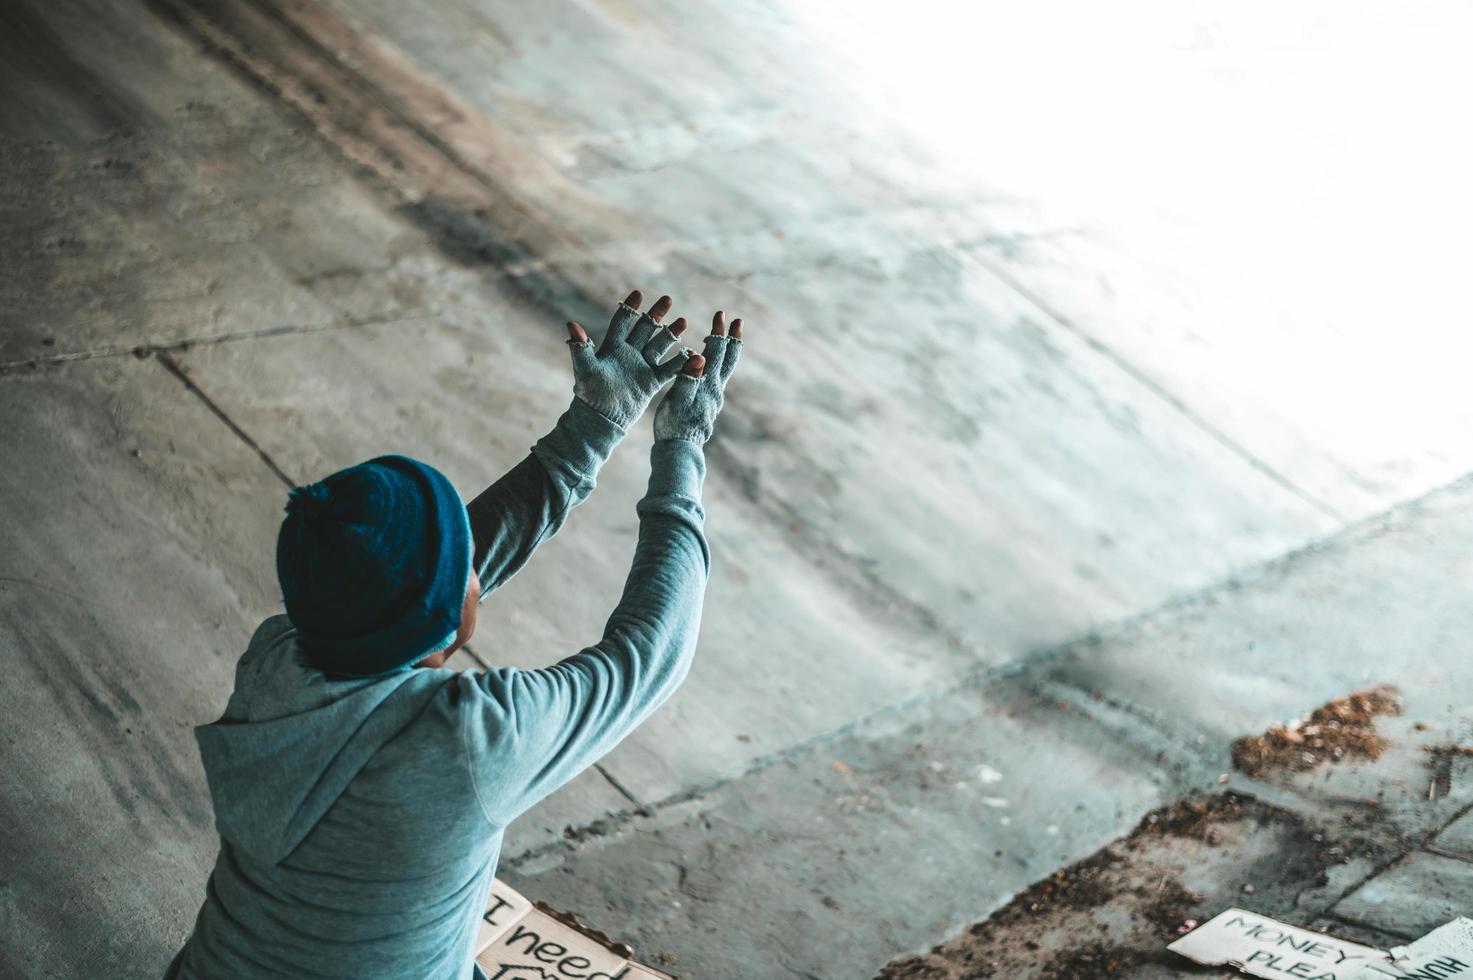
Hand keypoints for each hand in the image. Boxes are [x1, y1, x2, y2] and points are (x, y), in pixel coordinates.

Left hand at [566, 291, 692, 428]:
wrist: (601, 419)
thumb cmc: (589, 394)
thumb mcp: (585, 369)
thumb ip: (581, 347)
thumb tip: (571, 325)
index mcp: (612, 348)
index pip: (622, 322)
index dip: (629, 308)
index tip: (638, 293)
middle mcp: (629, 354)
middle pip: (645, 329)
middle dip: (656, 314)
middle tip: (668, 299)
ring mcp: (642, 367)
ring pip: (659, 346)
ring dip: (671, 334)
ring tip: (683, 321)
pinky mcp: (651, 382)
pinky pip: (669, 370)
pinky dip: (680, 363)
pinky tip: (693, 354)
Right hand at [654, 311, 743, 443]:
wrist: (680, 452)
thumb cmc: (674, 426)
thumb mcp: (677, 399)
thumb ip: (688, 376)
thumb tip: (699, 355)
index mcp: (708, 384)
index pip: (716, 352)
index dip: (718, 332)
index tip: (721, 314)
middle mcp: (715, 390)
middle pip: (728, 360)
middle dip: (731, 339)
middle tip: (737, 322)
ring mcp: (714, 399)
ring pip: (724, 370)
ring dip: (726, 352)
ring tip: (726, 340)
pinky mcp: (708, 407)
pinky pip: (716, 380)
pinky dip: (716, 366)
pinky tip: (709, 369)